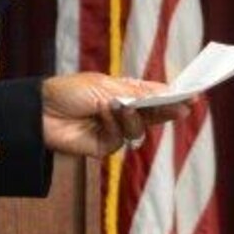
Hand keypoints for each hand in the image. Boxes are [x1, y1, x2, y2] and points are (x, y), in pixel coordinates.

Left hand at [40, 71, 193, 158]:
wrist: (39, 113)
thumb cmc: (70, 92)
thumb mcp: (107, 87)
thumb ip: (138, 94)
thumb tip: (169, 93)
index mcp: (125, 92)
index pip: (155, 95)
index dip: (173, 96)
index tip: (193, 93)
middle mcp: (123, 112)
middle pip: (154, 114)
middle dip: (167, 109)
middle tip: (183, 106)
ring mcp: (115, 130)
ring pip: (139, 128)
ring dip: (131, 116)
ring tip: (116, 105)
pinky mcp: (104, 146)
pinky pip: (120, 139)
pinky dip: (113, 125)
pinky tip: (102, 114)